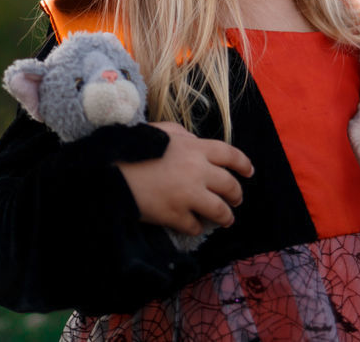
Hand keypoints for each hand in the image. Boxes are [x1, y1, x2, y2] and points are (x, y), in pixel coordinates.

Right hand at [117, 122, 253, 235]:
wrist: (110, 170)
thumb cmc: (133, 147)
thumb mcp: (160, 131)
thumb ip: (182, 135)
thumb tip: (195, 141)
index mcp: (195, 148)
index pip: (230, 155)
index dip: (244, 164)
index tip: (249, 172)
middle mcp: (197, 171)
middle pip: (229, 186)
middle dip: (237, 194)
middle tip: (236, 200)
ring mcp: (187, 195)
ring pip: (219, 211)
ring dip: (225, 217)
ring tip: (226, 220)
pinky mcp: (174, 215)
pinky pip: (194, 226)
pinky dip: (196, 227)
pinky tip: (194, 226)